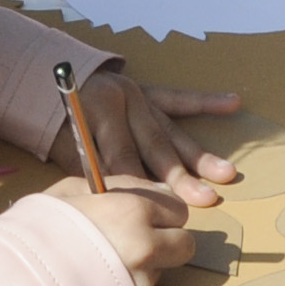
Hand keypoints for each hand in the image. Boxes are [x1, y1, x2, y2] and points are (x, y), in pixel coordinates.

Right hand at [45, 176, 192, 285]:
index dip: (162, 211)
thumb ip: (120, 185)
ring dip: (146, 265)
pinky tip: (102, 276)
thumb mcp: (74, 189)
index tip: (145, 213)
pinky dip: (130, 284)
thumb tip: (156, 190)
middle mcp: (146, 247)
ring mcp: (139, 282)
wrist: (16, 275)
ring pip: (162, 270)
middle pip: (185, 245)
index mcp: (134, 210)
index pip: (178, 209)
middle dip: (168, 240)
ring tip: (108, 259)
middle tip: (139, 239)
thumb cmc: (40, 226)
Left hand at [48, 72, 241, 205]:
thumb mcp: (64, 143)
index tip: (156, 207)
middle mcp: (127, 100)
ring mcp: (142, 97)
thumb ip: (89, 167)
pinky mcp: (151, 93)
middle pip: (154, 145)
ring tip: (226, 173)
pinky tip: (233, 102)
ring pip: (173, 131)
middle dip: (179, 175)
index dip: (136, 181)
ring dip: (200, 155)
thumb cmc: (57, 121)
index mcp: (100, 109)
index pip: (121, 154)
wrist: (52, 77)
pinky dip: (208, 101)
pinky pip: (181, 99)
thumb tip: (114, 198)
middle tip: (204, 199)